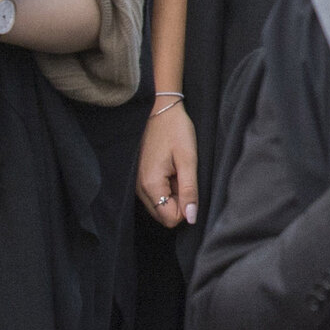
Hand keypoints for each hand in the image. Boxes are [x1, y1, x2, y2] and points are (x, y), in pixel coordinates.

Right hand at [138, 98, 198, 227]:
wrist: (160, 110)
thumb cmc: (176, 131)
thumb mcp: (188, 160)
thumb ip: (189, 191)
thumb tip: (191, 218)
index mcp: (151, 185)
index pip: (170, 219)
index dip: (186, 208)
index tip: (189, 186)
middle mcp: (140, 189)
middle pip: (163, 216)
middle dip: (178, 203)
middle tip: (183, 178)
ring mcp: (138, 184)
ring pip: (160, 206)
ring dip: (172, 195)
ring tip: (177, 172)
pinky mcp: (140, 179)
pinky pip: (155, 196)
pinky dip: (166, 188)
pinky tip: (171, 170)